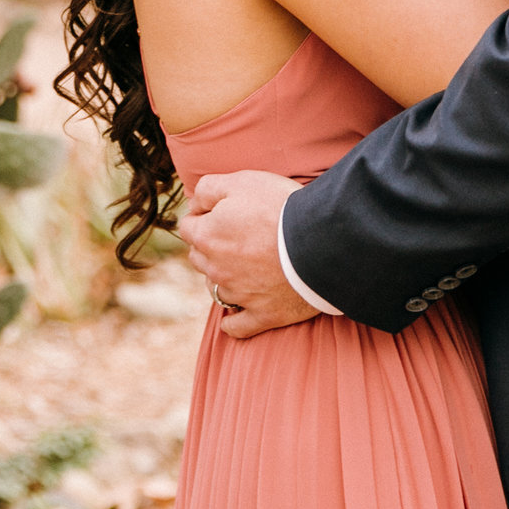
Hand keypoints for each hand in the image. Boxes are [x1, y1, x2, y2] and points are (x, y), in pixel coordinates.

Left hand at [181, 171, 317, 339]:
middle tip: (235, 234)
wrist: (319, 240)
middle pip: (199, 257)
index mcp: (207, 236)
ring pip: (216, 288)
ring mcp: (238, 295)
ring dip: (223, 277)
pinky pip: (238, 327)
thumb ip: (208, 189)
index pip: (188, 226)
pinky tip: (237, 312)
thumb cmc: (280, 206)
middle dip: (210, 245)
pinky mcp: (263, 314)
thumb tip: (195, 203)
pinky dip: (234, 322)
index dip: (202, 215)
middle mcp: (216, 269)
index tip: (220, 210)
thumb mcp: (240, 181)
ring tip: (242, 267)